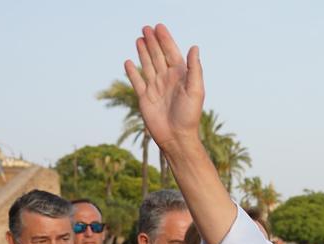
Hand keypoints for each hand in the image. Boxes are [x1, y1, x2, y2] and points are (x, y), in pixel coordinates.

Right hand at [124, 24, 203, 150]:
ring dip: (143, 52)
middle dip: (153, 42)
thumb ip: (194, 69)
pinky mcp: (145, 98)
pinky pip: (137, 81)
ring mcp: (155, 88)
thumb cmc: (189, 116)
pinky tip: (128, 62)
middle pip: (158, 56)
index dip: (165, 40)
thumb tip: (194, 47)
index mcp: (180, 77)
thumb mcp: (195, 90)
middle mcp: (167, 80)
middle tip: (146, 28)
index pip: (171, 53)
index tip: (159, 27)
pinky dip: (132, 72)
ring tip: (139, 39)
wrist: (176, 137)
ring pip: (147, 65)